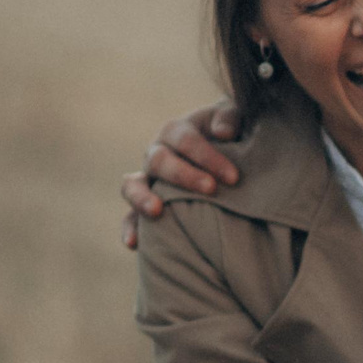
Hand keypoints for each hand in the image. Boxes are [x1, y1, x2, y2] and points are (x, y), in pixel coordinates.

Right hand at [119, 100, 243, 248]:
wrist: (222, 152)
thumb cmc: (229, 136)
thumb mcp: (231, 120)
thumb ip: (229, 118)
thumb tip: (224, 133)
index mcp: (175, 132)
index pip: (186, 140)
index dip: (208, 157)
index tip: (233, 177)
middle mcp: (156, 154)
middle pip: (159, 161)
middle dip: (184, 175)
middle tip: (211, 189)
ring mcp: (147, 180)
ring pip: (132, 185)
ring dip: (141, 197)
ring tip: (156, 211)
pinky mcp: (145, 204)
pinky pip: (130, 216)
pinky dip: (129, 228)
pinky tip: (134, 244)